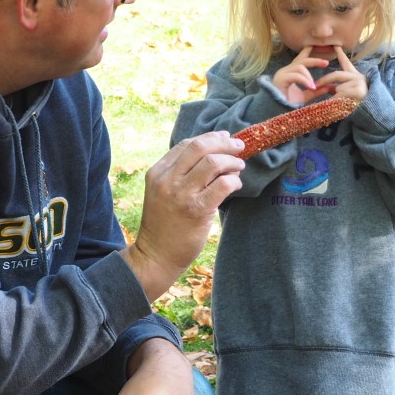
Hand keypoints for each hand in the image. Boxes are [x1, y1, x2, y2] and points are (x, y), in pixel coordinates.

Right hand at [123, 131, 243, 300]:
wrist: (156, 256)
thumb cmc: (164, 225)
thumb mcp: (162, 193)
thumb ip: (179, 174)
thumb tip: (212, 154)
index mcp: (157, 173)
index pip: (186, 144)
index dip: (210, 138)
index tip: (225, 139)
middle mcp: (167, 180)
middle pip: (200, 147)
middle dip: (224, 143)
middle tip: (239, 147)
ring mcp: (181, 195)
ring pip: (213, 163)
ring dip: (232, 162)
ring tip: (239, 168)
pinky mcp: (196, 210)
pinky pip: (222, 185)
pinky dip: (234, 180)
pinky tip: (236, 185)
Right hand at [273, 46, 334, 104]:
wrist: (276, 114)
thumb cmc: (288, 105)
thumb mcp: (305, 96)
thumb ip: (315, 91)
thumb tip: (328, 87)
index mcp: (291, 73)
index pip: (301, 59)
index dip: (308, 52)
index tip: (319, 47)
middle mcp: (285, 71)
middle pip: (302, 61)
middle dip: (315, 60)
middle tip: (326, 63)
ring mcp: (282, 74)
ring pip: (299, 67)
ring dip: (309, 76)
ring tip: (314, 86)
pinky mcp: (280, 79)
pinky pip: (296, 76)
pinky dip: (304, 81)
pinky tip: (310, 87)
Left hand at [311, 46, 367, 102]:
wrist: (371, 112)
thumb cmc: (356, 103)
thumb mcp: (345, 93)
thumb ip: (336, 87)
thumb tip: (322, 86)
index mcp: (355, 76)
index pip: (346, 62)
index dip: (340, 53)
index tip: (335, 45)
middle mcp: (358, 77)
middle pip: (336, 75)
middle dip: (324, 80)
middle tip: (314, 85)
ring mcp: (359, 83)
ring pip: (338, 88)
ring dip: (336, 97)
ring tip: (343, 103)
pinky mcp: (358, 90)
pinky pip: (341, 95)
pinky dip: (337, 101)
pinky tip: (343, 105)